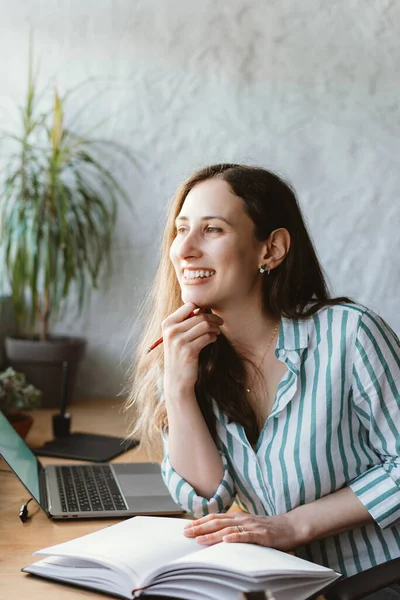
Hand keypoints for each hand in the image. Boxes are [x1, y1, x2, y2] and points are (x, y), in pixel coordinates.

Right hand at [163, 302, 222, 394]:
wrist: (176, 378)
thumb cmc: (179, 354)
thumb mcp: (175, 336)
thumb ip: (184, 322)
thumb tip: (202, 308)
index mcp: (167, 323)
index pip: (189, 306)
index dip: (202, 309)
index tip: (208, 314)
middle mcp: (172, 331)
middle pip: (199, 316)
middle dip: (213, 318)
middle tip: (220, 322)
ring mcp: (179, 341)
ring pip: (205, 325)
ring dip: (215, 327)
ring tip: (217, 331)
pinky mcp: (189, 351)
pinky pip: (207, 337)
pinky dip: (213, 337)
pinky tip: (213, 339)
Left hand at [183, 512, 301, 551]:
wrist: (291, 527)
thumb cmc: (269, 528)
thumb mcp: (248, 525)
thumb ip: (234, 528)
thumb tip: (217, 534)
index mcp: (238, 516)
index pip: (215, 517)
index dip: (200, 521)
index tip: (186, 527)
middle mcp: (242, 519)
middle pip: (217, 522)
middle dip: (200, 528)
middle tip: (186, 533)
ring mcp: (252, 526)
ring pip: (228, 530)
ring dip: (212, 534)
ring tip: (199, 539)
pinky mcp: (262, 535)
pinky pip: (247, 536)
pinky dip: (236, 538)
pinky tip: (226, 541)